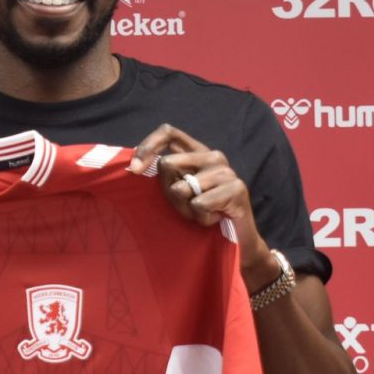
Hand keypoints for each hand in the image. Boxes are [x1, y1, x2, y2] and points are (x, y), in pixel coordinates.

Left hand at [129, 123, 277, 284]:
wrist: (238, 240)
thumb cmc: (204, 214)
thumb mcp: (179, 192)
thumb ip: (165, 175)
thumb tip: (135, 166)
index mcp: (197, 151)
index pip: (168, 132)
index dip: (147, 146)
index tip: (135, 169)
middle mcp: (212, 156)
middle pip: (166, 164)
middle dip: (168, 192)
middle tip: (186, 206)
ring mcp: (226, 171)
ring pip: (181, 188)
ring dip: (186, 210)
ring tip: (202, 214)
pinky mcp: (237, 188)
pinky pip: (199, 204)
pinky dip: (201, 218)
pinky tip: (215, 218)